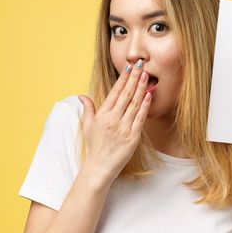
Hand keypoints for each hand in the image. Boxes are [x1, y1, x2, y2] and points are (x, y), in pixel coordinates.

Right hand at [77, 59, 151, 183]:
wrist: (99, 168)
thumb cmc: (94, 146)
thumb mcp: (88, 126)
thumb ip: (88, 109)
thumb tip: (82, 95)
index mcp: (102, 115)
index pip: (114, 92)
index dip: (123, 79)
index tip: (129, 67)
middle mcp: (113, 119)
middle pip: (126, 94)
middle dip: (134, 78)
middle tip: (141, 64)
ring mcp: (123, 128)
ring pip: (134, 104)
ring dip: (141, 88)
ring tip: (147, 75)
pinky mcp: (132, 137)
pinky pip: (140, 118)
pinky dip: (145, 106)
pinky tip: (149, 94)